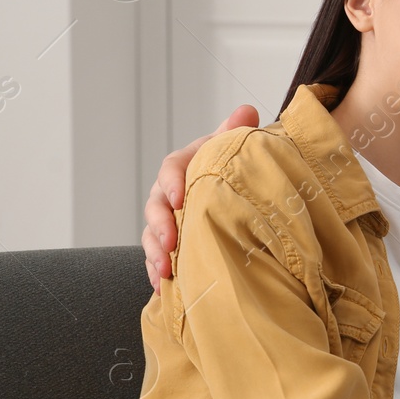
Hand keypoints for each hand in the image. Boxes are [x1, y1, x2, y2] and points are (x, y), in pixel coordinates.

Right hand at [143, 105, 259, 291]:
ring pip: (152, 234)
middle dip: (160, 225)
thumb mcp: (235, 148)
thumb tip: (247, 111)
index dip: (172, 181)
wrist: (235, 189)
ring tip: (166, 271)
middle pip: (156, 205)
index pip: (173, 167)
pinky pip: (157, 256)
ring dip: (156, 253)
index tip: (179, 198)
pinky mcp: (170, 242)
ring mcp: (168, 218)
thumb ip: (237, 132)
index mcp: (189, 164)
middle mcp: (172, 191)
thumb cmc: (233, 166)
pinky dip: (157, 271)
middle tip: (170, 241)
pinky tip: (163, 288)